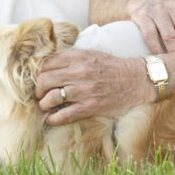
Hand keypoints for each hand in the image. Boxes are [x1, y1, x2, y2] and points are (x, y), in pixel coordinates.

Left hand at [34, 49, 153, 125]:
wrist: (137, 80)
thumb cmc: (113, 67)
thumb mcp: (91, 54)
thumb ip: (71, 58)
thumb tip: (49, 65)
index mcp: (77, 57)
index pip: (46, 64)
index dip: (39, 73)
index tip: (40, 79)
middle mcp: (78, 72)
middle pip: (44, 80)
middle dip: (38, 89)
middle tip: (40, 94)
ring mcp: (84, 90)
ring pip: (51, 98)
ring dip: (44, 104)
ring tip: (46, 106)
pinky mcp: (90, 106)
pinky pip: (64, 115)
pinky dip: (53, 119)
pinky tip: (51, 119)